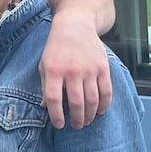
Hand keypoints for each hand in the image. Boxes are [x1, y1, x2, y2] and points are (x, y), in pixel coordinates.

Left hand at [39, 11, 112, 128]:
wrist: (75, 25)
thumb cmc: (56, 48)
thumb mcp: (44, 65)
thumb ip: (44, 86)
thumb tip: (45, 107)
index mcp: (53, 71)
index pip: (53, 99)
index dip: (56, 115)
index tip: (59, 124)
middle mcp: (72, 71)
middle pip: (76, 103)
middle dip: (77, 119)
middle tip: (76, 125)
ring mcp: (89, 70)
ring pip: (93, 100)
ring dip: (90, 115)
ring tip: (87, 121)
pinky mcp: (103, 68)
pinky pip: (107, 91)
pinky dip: (104, 105)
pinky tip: (100, 111)